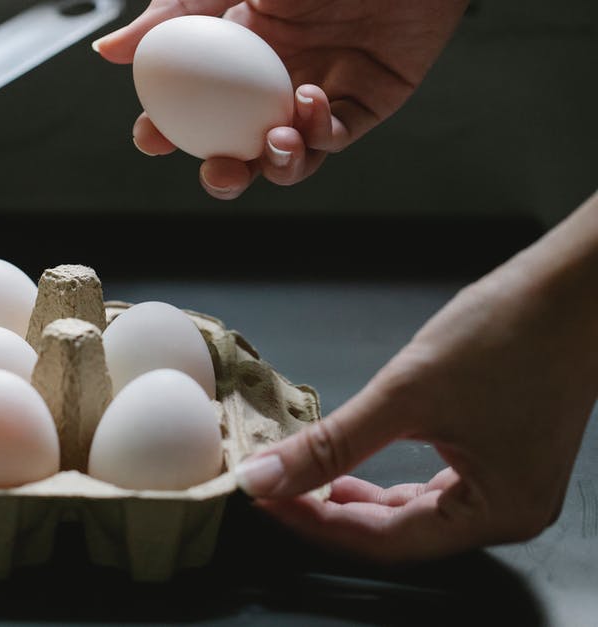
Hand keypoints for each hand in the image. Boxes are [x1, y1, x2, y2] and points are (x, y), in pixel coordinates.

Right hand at [93, 0, 468, 198]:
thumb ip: (172, 15)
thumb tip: (107, 52)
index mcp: (236, 49)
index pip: (191, 106)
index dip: (167, 129)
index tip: (152, 137)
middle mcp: (273, 79)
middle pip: (238, 148)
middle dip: (224, 175)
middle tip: (220, 171)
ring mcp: (319, 93)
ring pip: (287, 156)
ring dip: (275, 163)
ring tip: (274, 140)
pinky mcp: (369, 102)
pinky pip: (337, 137)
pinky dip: (319, 134)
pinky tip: (310, 102)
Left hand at [234, 190, 597, 562]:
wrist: (578, 285)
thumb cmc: (514, 332)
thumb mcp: (406, 393)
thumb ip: (331, 444)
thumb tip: (265, 477)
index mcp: (498, 513)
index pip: (382, 541)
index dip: (313, 522)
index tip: (262, 498)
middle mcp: (508, 512)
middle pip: (395, 533)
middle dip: (328, 511)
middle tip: (272, 488)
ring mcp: (508, 486)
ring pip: (411, 513)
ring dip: (353, 497)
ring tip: (300, 477)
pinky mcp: (501, 457)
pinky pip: (431, 487)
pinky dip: (384, 479)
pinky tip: (348, 464)